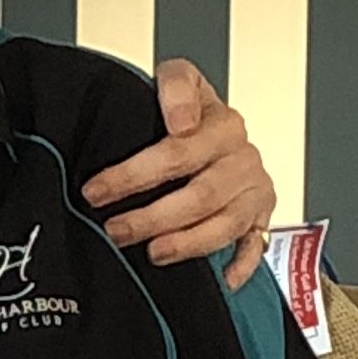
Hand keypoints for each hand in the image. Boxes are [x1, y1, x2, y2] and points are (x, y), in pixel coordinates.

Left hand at [80, 59, 278, 287]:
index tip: (97, 190)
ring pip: (226, 224)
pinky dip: (241, 265)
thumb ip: (177, 86)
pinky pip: (256, 246)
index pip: (177, 152)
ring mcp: (253, 191)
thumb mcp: (180, 79)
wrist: (219, 127)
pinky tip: (222, 279)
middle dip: (153, 217)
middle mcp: (243, 159)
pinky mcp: (260, 217)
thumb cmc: (189, 112)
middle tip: (116, 230)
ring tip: (153, 253)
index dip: (133, 174)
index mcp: (223, 125)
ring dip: (187, 243)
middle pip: (201, 195)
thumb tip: (181, 120)